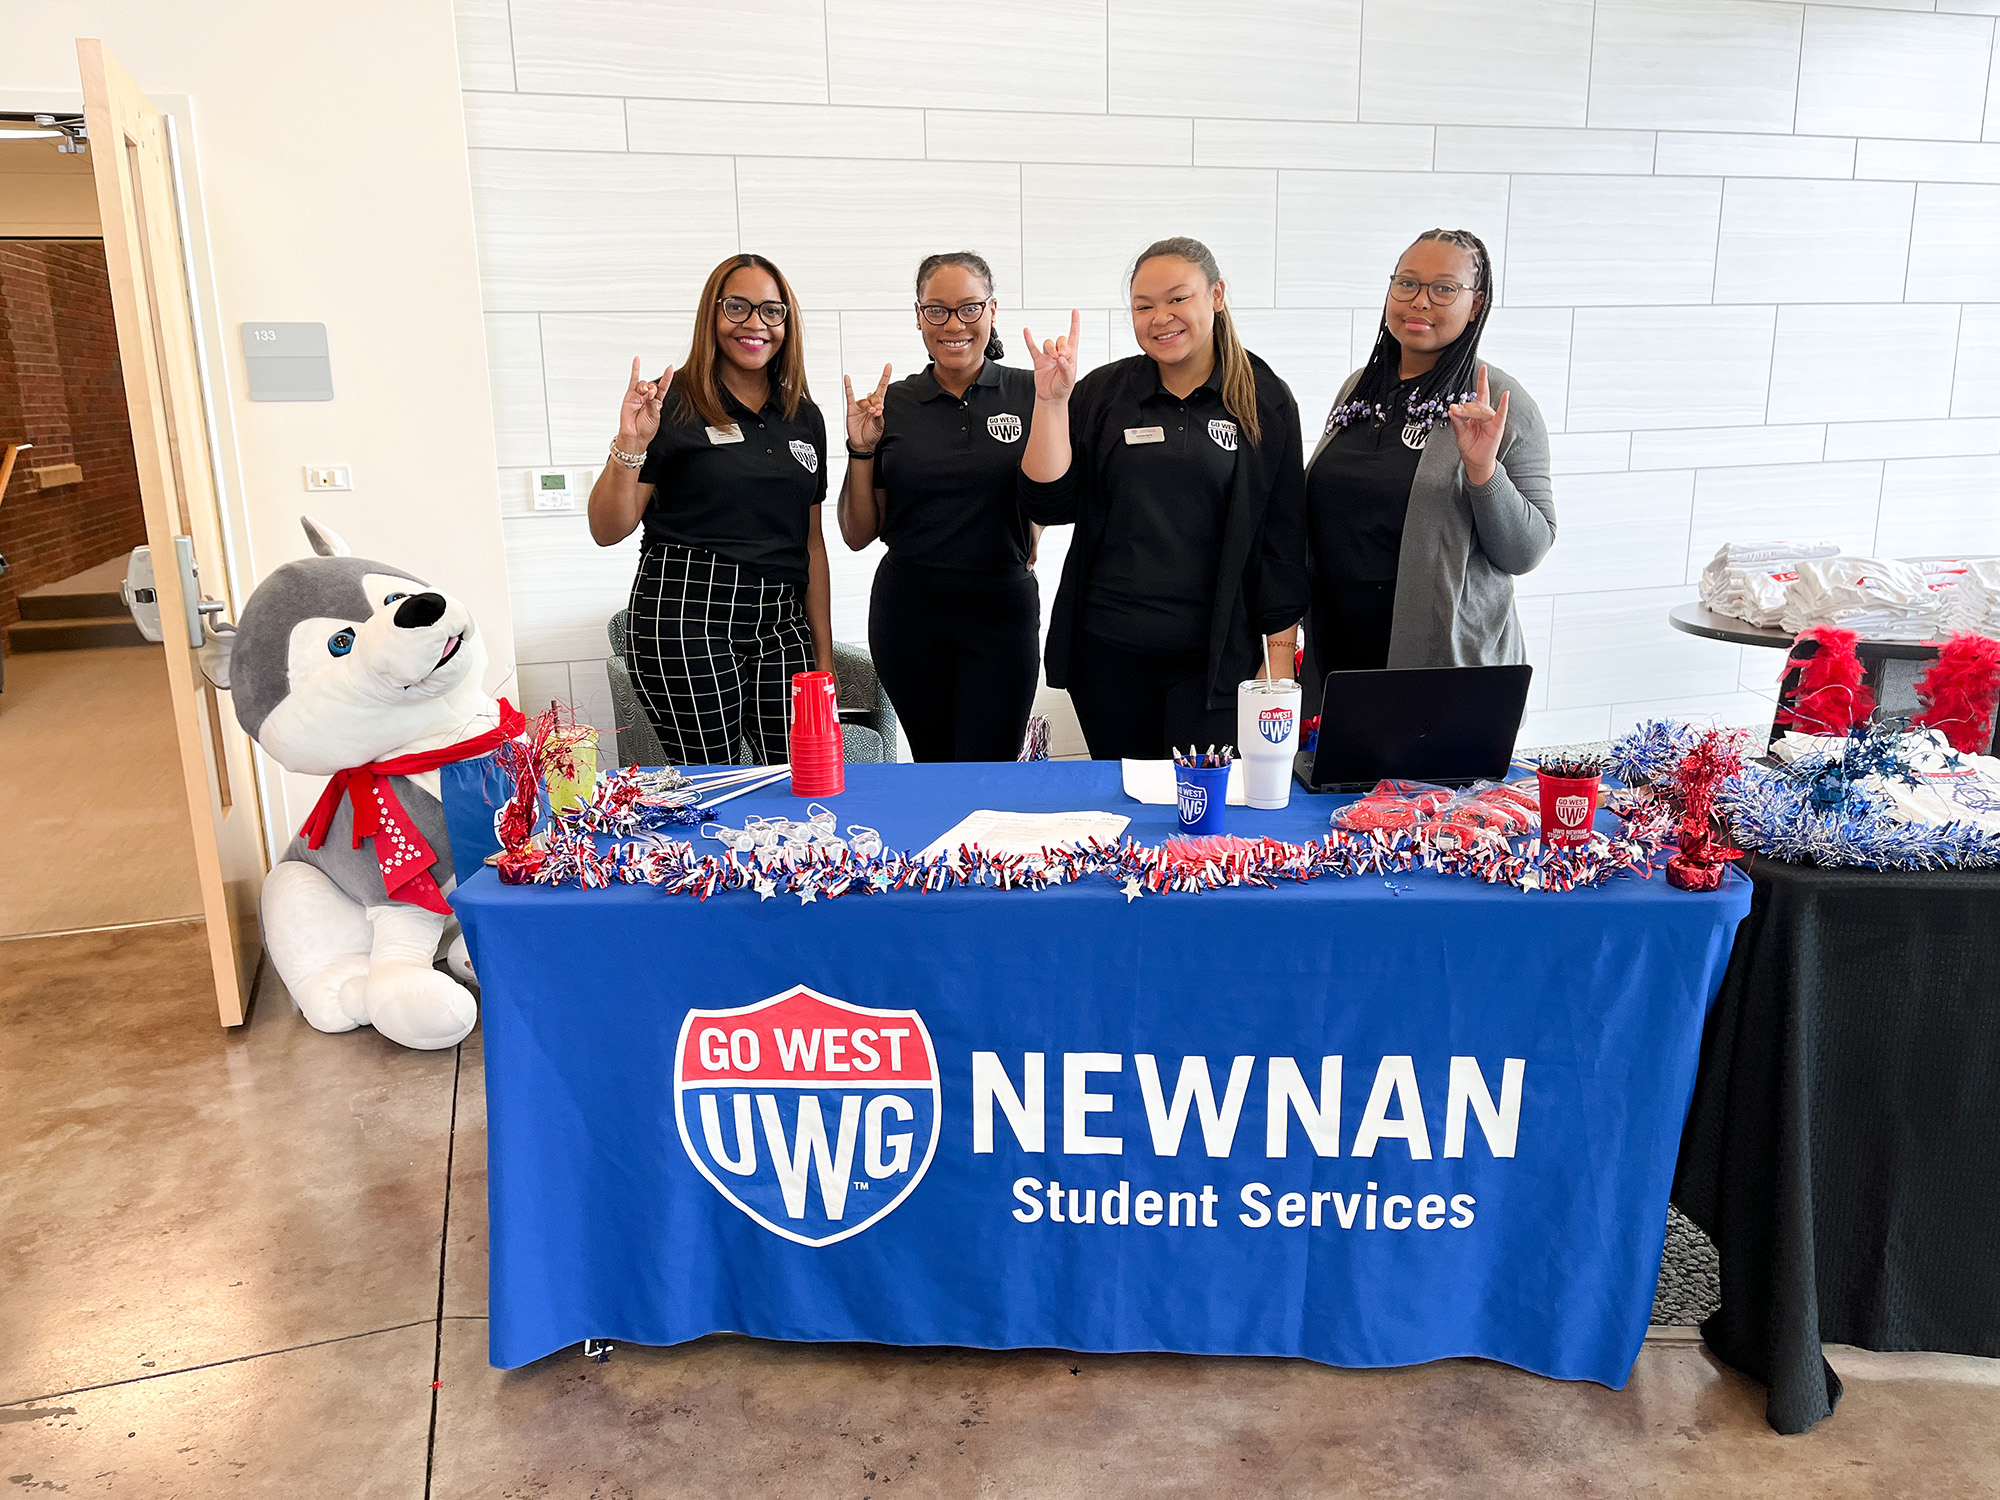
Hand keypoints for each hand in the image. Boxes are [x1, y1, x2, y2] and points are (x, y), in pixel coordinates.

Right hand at [620, 356, 673, 447]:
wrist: (634, 436)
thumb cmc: (645, 429)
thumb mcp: (654, 416)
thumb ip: (653, 403)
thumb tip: (651, 392)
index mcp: (657, 402)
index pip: (663, 387)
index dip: (667, 378)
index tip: (670, 368)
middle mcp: (648, 398)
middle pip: (652, 385)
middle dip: (653, 388)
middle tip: (651, 395)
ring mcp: (639, 396)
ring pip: (643, 384)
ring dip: (645, 386)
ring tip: (645, 393)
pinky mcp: (630, 396)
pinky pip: (633, 380)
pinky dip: (635, 370)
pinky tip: (637, 360)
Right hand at [843, 363, 891, 451]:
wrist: (863, 443)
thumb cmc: (872, 434)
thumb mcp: (879, 425)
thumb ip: (879, 415)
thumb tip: (878, 408)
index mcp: (878, 406)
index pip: (882, 388)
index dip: (885, 377)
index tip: (888, 366)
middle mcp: (869, 404)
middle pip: (874, 396)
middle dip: (876, 403)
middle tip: (877, 411)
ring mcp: (860, 405)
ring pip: (865, 400)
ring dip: (868, 406)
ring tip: (870, 413)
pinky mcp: (852, 408)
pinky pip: (849, 395)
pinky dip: (848, 386)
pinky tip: (847, 379)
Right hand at [1024, 309, 1080, 402]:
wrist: (1051, 398)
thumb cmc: (1063, 389)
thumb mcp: (1069, 379)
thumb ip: (1065, 368)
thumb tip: (1060, 358)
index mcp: (1071, 356)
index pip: (1074, 336)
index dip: (1075, 324)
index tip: (1075, 312)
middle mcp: (1060, 354)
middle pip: (1060, 339)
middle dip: (1060, 345)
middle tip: (1060, 356)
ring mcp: (1049, 356)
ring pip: (1048, 343)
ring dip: (1050, 348)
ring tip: (1052, 358)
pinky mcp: (1039, 360)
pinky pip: (1033, 347)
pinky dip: (1029, 339)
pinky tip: (1027, 331)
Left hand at [1448, 364, 1509, 487]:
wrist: (1475, 461)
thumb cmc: (1469, 446)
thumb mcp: (1460, 432)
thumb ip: (1457, 420)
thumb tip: (1452, 408)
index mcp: (1477, 413)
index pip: (1480, 394)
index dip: (1481, 380)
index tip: (1482, 366)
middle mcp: (1486, 414)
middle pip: (1477, 402)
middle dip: (1467, 405)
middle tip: (1456, 411)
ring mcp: (1492, 420)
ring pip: (1481, 409)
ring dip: (1470, 412)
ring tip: (1460, 416)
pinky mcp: (1497, 427)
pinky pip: (1501, 414)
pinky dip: (1503, 405)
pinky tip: (1505, 395)